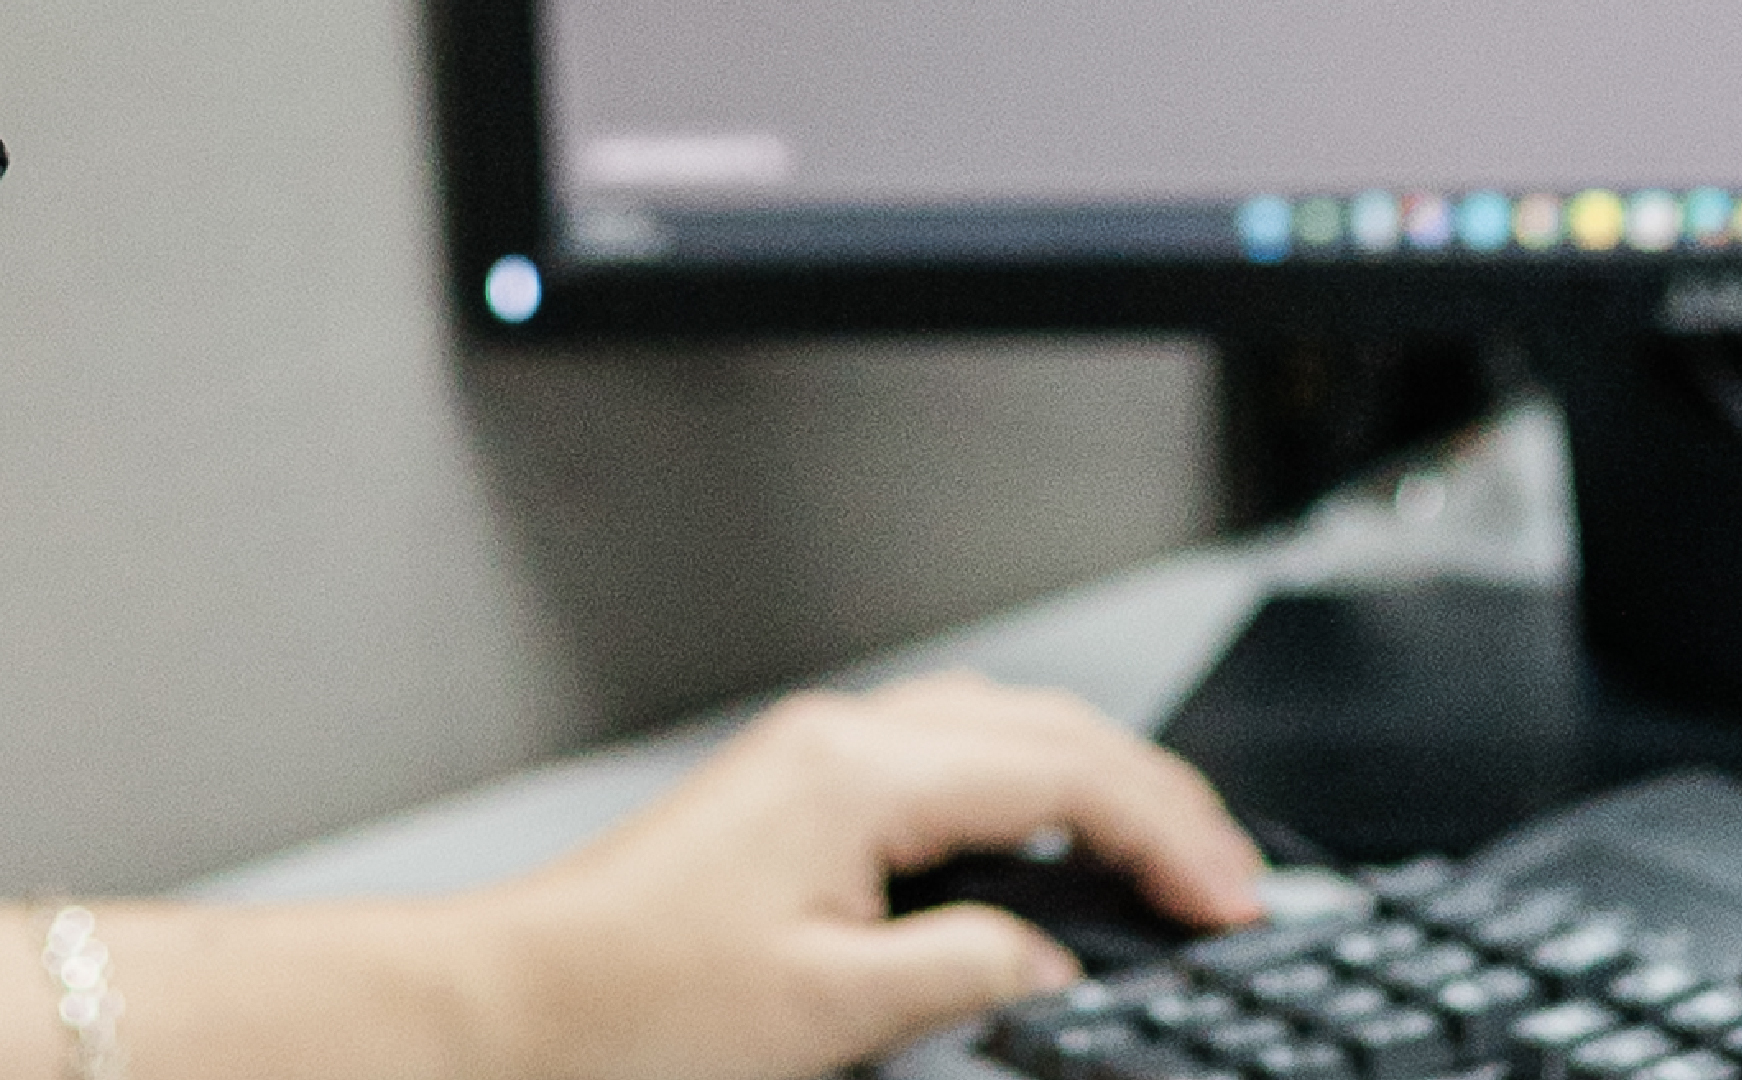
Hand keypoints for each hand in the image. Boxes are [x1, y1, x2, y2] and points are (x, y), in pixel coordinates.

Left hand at [469, 672, 1266, 1079]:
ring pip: (1000, 733)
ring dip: (1094, 788)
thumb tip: (1057, 966)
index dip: (1170, 834)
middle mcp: (839, 743)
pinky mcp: (794, 797)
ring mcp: (813, 762)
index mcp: (859, 774)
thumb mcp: (830, 1013)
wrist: (509, 1008)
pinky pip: (948, 762)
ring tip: (1163, 863)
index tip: (1232, 899)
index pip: (1065, 772)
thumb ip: (968, 973)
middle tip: (1228, 882)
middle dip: (1154, 800)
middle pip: (1046, 729)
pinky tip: (1050, 852)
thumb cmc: (627, 1009)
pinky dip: (1027, 795)